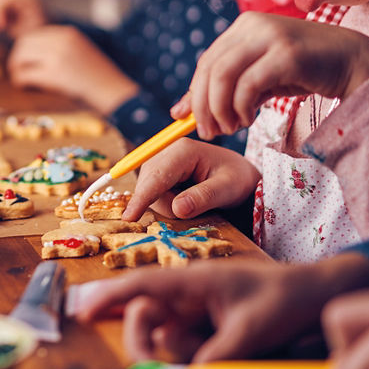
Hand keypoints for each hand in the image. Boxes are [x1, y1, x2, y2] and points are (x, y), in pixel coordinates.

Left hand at [7, 25, 137, 113]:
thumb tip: (28, 54)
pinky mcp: (54, 74)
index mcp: (68, 33)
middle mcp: (61, 40)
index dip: (25, 49)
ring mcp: (57, 56)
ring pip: (20, 57)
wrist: (114, 91)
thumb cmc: (98, 77)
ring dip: (16, 69)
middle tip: (18, 72)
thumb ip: (59, 48)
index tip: (25, 62)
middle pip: (23, 43)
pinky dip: (21, 81)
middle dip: (17, 58)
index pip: (34, 35)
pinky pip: (25, 74)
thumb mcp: (80, 52)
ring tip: (22, 80)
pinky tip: (25, 87)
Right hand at [69, 254, 368, 362]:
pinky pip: (184, 345)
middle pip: (145, 316)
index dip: (109, 296)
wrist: (314, 295)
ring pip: (165, 336)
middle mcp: (187, 292)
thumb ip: (218, 353)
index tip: (84, 310)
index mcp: (193, 279)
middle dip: (143, 344)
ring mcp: (194, 309)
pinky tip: (224, 352)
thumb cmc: (283, 299)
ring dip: (179, 354)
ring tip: (222, 353)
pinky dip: (193, 358)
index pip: (142, 285)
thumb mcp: (253, 329)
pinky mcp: (204, 325)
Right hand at [121, 139, 259, 219]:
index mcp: (183, 151)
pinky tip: (185, 201)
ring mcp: (161, 162)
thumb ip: (203, 198)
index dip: (142, 199)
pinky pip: (154, 193)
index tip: (128, 218)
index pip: (156, 177)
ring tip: (195, 204)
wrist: (240, 175)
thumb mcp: (227, 189)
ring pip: (150, 192)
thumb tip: (177, 209)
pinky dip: (166, 203)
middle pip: (149, 185)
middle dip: (165, 205)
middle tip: (196, 210)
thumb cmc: (237, 179)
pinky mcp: (160, 172)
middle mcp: (167, 152)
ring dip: (167, 206)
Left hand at [172, 12, 368, 140]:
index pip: (206, 63)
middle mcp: (254, 25)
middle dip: (203, 106)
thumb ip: (225, 91)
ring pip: (224, 75)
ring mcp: (271, 37)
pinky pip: (249, 84)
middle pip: (210, 69)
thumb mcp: (259, 79)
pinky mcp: (287, 54)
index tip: (193, 122)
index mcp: (243, 27)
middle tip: (209, 132)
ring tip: (230, 128)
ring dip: (220, 108)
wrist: (354, 62)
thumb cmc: (305, 71)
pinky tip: (248, 120)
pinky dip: (241, 107)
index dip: (195, 95)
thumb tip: (179, 112)